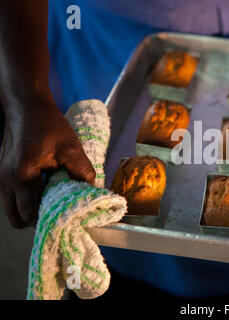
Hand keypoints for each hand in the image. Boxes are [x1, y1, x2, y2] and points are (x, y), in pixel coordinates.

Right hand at [0, 97, 95, 227]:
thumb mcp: (71, 147)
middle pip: (16, 217)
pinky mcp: (3, 171)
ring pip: (12, 207)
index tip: (65, 220)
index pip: (30, 213)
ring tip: (52, 199)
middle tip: (57, 213)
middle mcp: (6, 180)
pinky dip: (26, 198)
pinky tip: (45, 187)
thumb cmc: (47, 124)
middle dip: (36, 220)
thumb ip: (82, 171)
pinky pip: (12, 195)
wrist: (26, 104)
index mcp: (22, 176)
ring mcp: (2, 176)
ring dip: (30, 209)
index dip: (47, 221)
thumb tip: (92, 191)